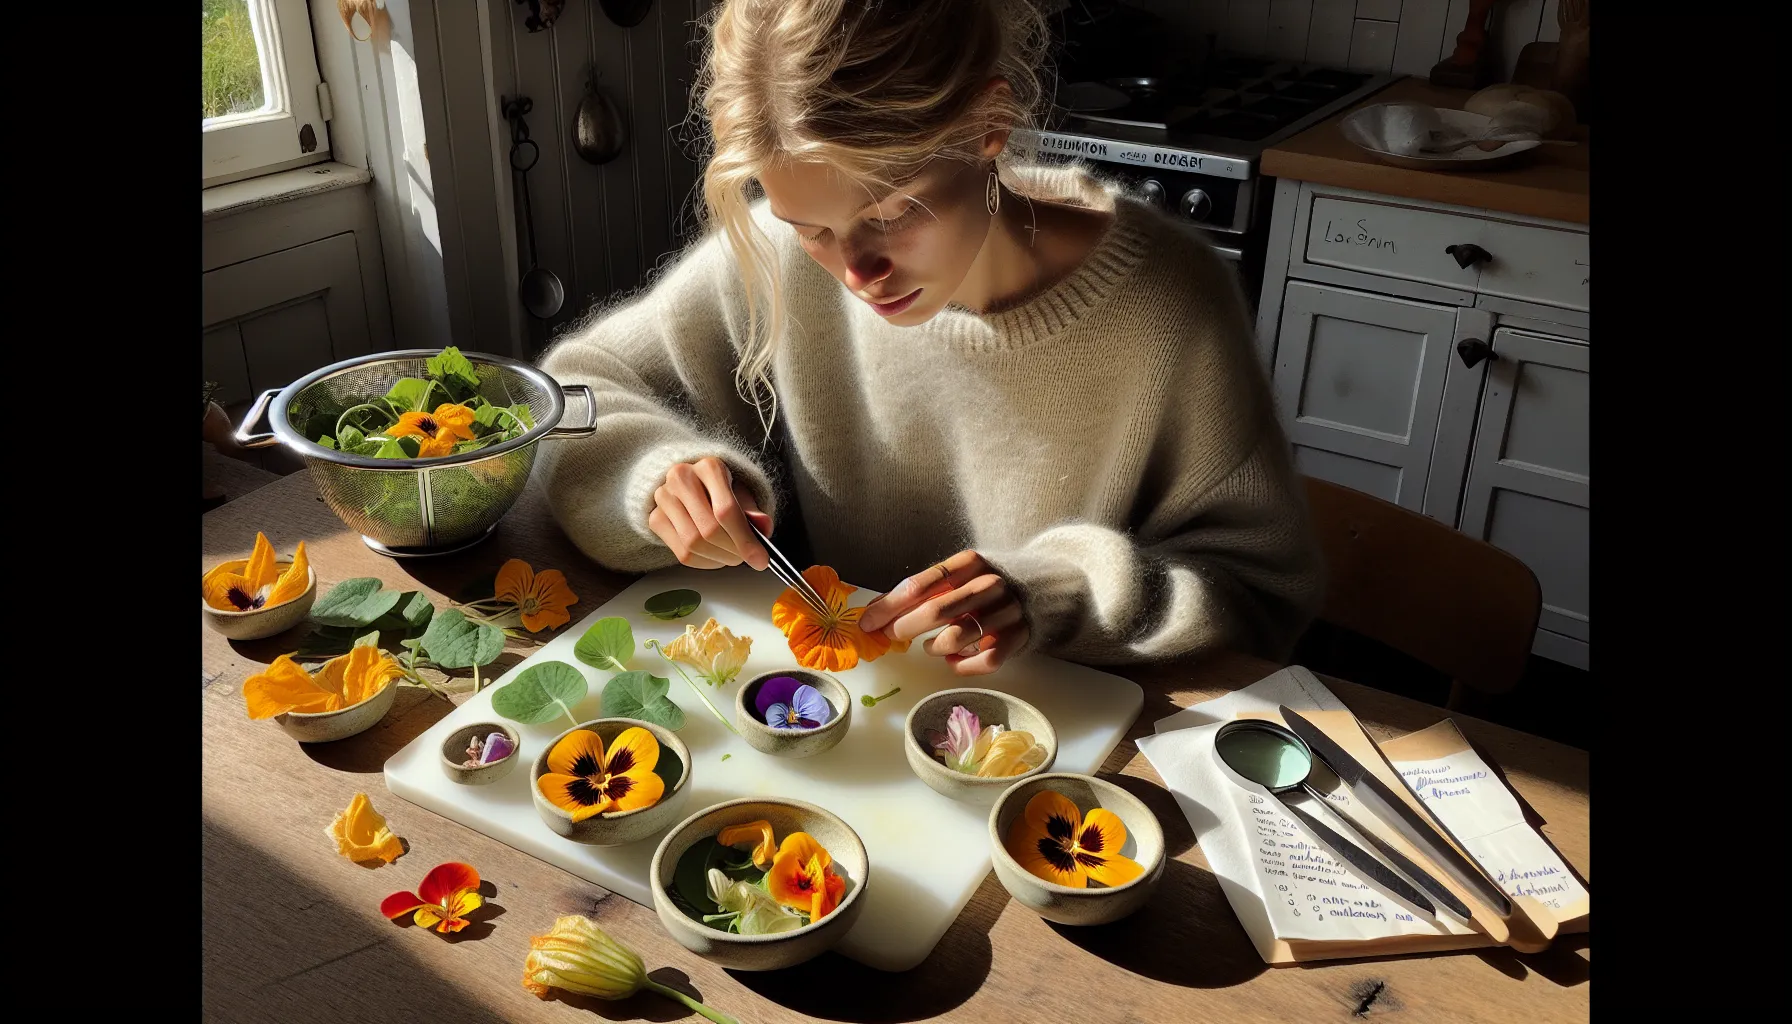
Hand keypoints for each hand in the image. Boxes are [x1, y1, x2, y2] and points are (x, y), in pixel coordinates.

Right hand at [647, 456, 771, 569]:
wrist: (690, 485)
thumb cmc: (721, 490)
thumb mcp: (742, 494)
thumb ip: (752, 511)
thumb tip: (764, 527)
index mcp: (709, 466)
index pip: (726, 510)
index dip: (745, 540)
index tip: (761, 560)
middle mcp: (681, 477)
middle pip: (709, 530)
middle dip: (733, 552)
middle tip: (745, 559)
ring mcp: (663, 497)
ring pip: (693, 545)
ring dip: (719, 559)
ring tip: (731, 557)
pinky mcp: (655, 517)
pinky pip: (681, 554)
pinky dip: (704, 563)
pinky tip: (715, 557)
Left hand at [858, 550, 1027, 675]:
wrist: (1042, 586)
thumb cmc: (984, 584)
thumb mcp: (957, 575)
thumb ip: (922, 590)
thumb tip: (876, 611)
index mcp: (970, 563)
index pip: (920, 585)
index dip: (889, 606)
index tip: (867, 622)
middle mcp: (990, 584)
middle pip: (935, 611)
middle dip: (904, 628)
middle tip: (890, 636)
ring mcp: (1007, 611)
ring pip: (956, 639)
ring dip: (934, 648)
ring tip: (930, 646)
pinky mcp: (1019, 637)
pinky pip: (984, 661)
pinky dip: (961, 666)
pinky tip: (954, 660)